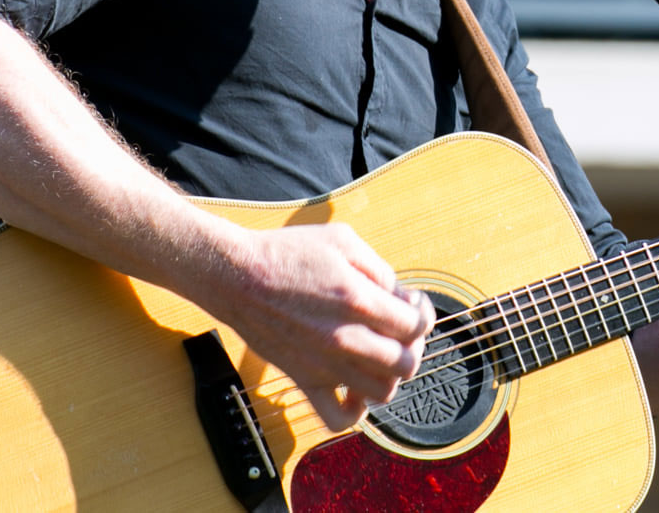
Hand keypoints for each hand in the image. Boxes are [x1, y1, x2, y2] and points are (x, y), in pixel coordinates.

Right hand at [215, 223, 434, 432]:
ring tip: (380, 357)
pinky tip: (356, 389)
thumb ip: (379, 268)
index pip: (416, 326)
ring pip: (381, 392)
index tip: (411, 305)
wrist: (237, 276)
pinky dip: (355, 412)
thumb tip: (399, 297)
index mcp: (358, 299)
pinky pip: (337, 418)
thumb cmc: (287, 253)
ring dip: (389, 376)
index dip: (422, 314)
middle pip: (406, 364)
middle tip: (399, 332)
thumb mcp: (343, 240)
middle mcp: (345, 337)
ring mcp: (325, 364)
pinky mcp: (304, 379)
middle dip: (412, 346)